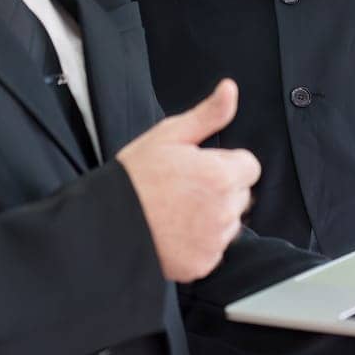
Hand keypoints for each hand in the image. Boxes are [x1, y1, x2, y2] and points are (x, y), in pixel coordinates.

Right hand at [116, 79, 260, 282]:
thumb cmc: (136, 175)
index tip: (200, 167)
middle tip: (184, 188)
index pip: (249, 167)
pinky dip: (200, 243)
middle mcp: (224, 210)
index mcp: (220, 175)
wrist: (105, 222)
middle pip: (241, 195)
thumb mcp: (170, 135)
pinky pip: (214, 249)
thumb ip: (208, 115)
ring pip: (229, 223)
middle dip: (221, 189)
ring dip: (213, 217)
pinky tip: (175, 232)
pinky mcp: (202, 265)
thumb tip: (230, 89)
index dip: (226, 163)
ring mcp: (214, 241)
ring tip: (177, 211)